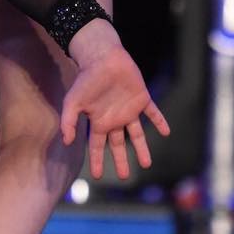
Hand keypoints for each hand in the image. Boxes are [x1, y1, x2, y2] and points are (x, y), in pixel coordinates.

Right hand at [60, 21, 169, 179]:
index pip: (97, 146)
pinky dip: (159, 121)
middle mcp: (114, 118)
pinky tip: (166, 132)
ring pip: (137, 133)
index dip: (97, 161)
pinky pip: (152, 113)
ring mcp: (129, 109)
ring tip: (146, 163)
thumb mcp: (73, 102)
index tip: (97, 176)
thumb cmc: (86, 79)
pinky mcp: (142, 98)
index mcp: (99, 121)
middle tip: (124, 176)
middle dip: (120, 160)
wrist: (102, 58)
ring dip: (142, 148)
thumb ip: (69, 122)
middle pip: (118, 144)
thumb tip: (67, 142)